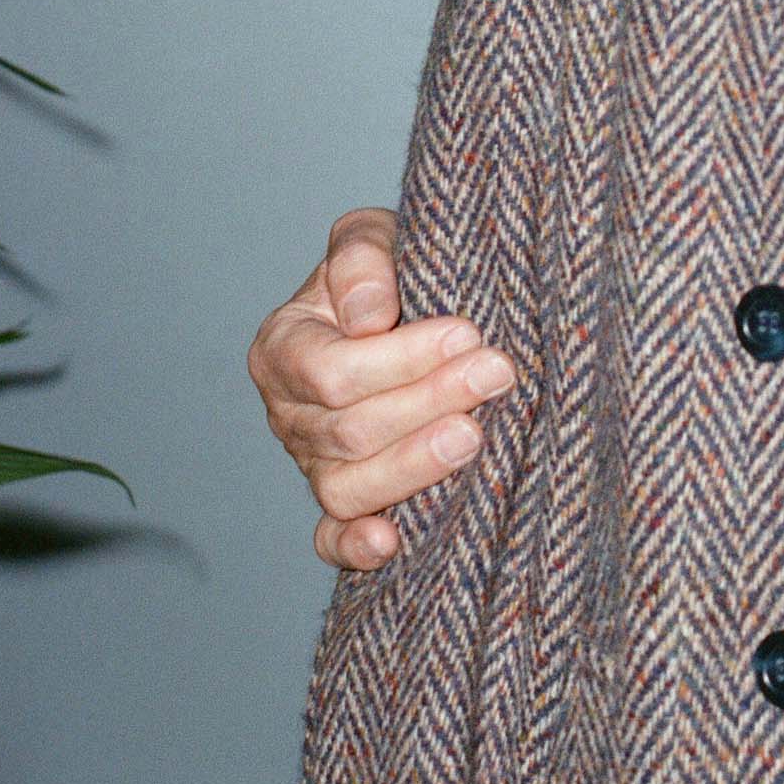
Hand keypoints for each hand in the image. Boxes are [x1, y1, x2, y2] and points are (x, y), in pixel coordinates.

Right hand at [246, 208, 513, 568]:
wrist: (418, 300)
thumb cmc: (395, 266)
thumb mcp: (374, 237)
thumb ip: (361, 258)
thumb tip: (367, 314)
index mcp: (285, 348)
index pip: (332, 371)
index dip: (401, 359)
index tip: (468, 333)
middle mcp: (290, 413)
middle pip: (349, 430)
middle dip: (430, 401)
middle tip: (498, 374)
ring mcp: (312, 463)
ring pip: (347, 487)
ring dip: (414, 466)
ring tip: (476, 437)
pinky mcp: (343, 501)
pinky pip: (332, 537)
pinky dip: (354, 546)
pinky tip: (391, 542)